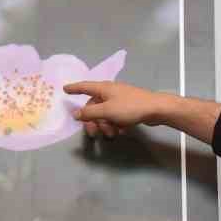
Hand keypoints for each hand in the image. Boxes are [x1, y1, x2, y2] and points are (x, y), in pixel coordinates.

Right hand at [64, 81, 220, 145]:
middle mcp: (110, 92)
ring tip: (111, 133)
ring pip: (105, 114)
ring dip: (105, 125)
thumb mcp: (107, 111)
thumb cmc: (130, 107)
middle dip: (92, 121)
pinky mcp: (128, 108)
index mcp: (103, 88)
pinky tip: (120, 131)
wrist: (156, 109)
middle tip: (93, 133)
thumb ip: (89, 113)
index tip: (64, 89)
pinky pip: (115, 117)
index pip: (84, 86)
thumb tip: (75, 113)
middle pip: (94, 106)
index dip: (74, 88)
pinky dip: (115, 124)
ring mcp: (120, 100)